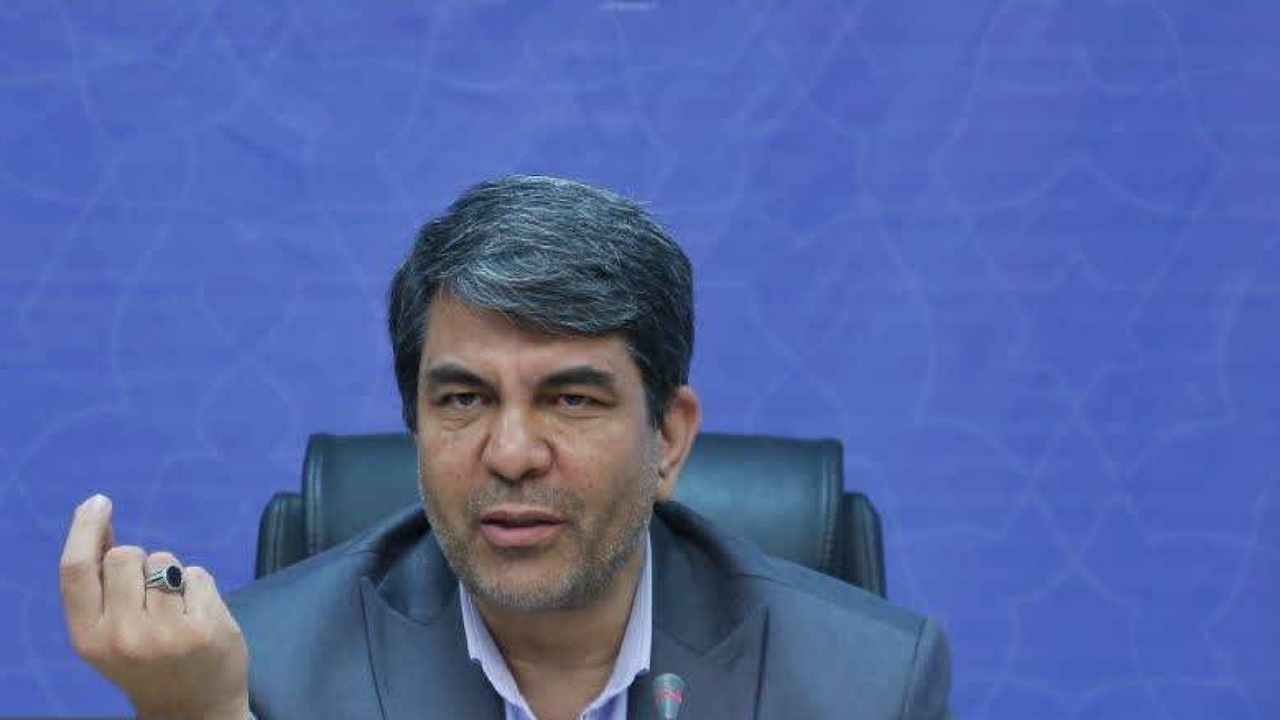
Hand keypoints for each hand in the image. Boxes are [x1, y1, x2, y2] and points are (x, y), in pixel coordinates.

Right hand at [59, 494, 249, 719]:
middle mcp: (123, 638)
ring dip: (171, 575)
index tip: (98, 503)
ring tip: (174, 611)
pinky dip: (199, 587)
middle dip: (138, 561)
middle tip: (149, 596)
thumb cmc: (147, 661)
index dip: (84, 529)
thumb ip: (102, 585)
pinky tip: (198, 617)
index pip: (76, 570)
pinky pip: (197, 574)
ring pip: (164, 561)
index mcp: (88, 638)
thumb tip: (100, 524)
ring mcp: (166, 634)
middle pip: (125, 556)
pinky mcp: (205, 629)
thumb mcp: (109, 632)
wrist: (192, 710)